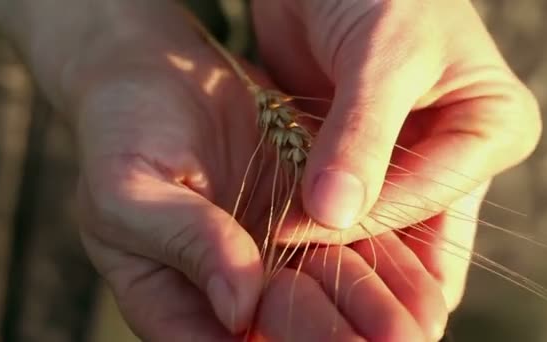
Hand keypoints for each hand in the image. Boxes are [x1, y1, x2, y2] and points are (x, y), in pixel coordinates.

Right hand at [68, 2, 434, 340]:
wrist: (161, 79)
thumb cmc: (123, 134)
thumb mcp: (129, 190)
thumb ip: (183, 242)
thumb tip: (240, 307)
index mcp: (176, 300)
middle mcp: (231, 289)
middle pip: (289, 331)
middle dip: (340, 339)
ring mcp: (273, 255)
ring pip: (329, 297)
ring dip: (374, 313)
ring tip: (418, 326)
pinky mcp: (307, 218)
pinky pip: (348, 249)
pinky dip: (384, 267)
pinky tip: (423, 286)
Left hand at [252, 0, 540, 325]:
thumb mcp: (382, 55)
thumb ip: (362, 136)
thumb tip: (335, 213)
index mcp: (491, 128)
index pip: (429, 196)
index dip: (365, 221)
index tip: (294, 228)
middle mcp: (454, 151)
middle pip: (412, 225)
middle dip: (359, 251)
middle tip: (300, 270)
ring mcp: (405, 159)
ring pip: (373, 222)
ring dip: (330, 240)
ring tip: (285, 258)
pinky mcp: (361, 158)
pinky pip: (340, 200)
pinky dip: (311, 216)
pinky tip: (278, 227)